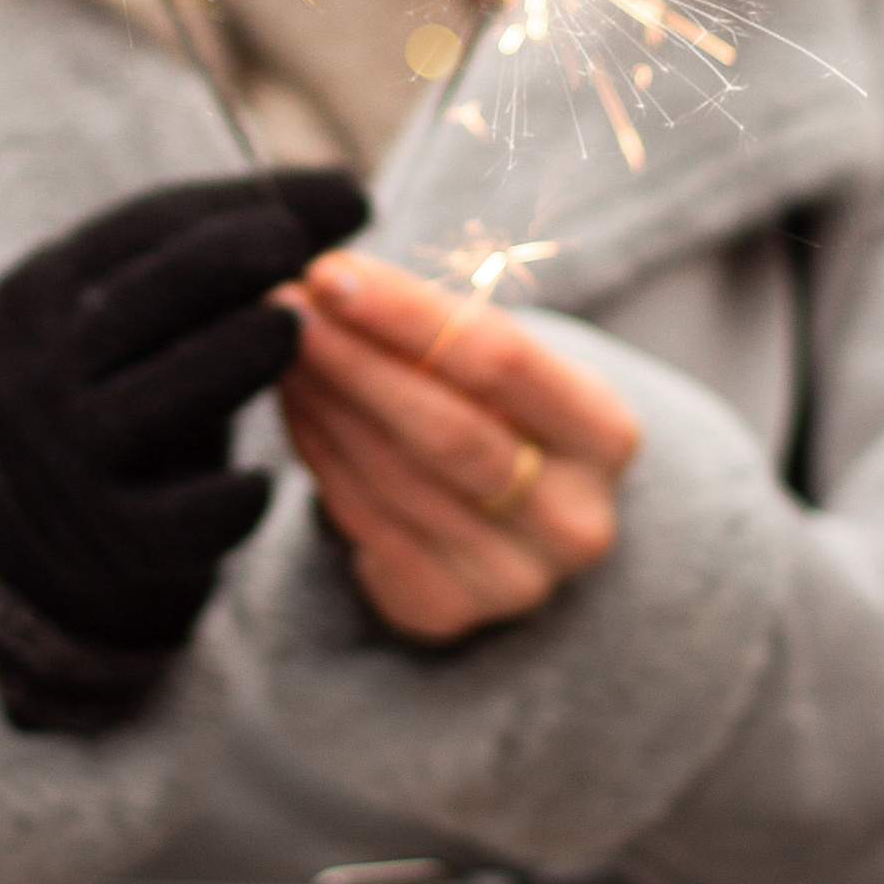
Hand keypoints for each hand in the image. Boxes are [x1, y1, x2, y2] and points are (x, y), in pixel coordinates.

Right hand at [0, 168, 366, 657]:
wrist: (53, 530)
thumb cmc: (132, 381)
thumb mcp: (148, 309)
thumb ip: (228, 247)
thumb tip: (351, 191)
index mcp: (33, 294)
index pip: (149, 226)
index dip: (250, 204)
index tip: (346, 194)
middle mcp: (33, 373)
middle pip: (158, 296)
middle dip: (251, 263)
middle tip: (335, 259)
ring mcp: (65, 460)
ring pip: (176, 395)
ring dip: (250, 356)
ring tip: (304, 334)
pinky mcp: (112, 537)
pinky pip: (196, 509)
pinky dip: (243, 491)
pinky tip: (272, 476)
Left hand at [278, 248, 639, 645]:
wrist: (519, 517)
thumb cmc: (502, 411)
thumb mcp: (503, 367)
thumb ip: (437, 326)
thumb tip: (329, 283)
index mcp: (606, 434)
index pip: (500, 360)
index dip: (405, 312)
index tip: (329, 272)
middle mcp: (574, 518)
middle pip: (446, 428)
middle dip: (354, 360)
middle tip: (284, 311)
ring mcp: (515, 579)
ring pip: (397, 478)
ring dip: (325, 403)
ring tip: (278, 349)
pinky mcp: (448, 612)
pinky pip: (366, 524)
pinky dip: (320, 457)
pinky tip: (296, 406)